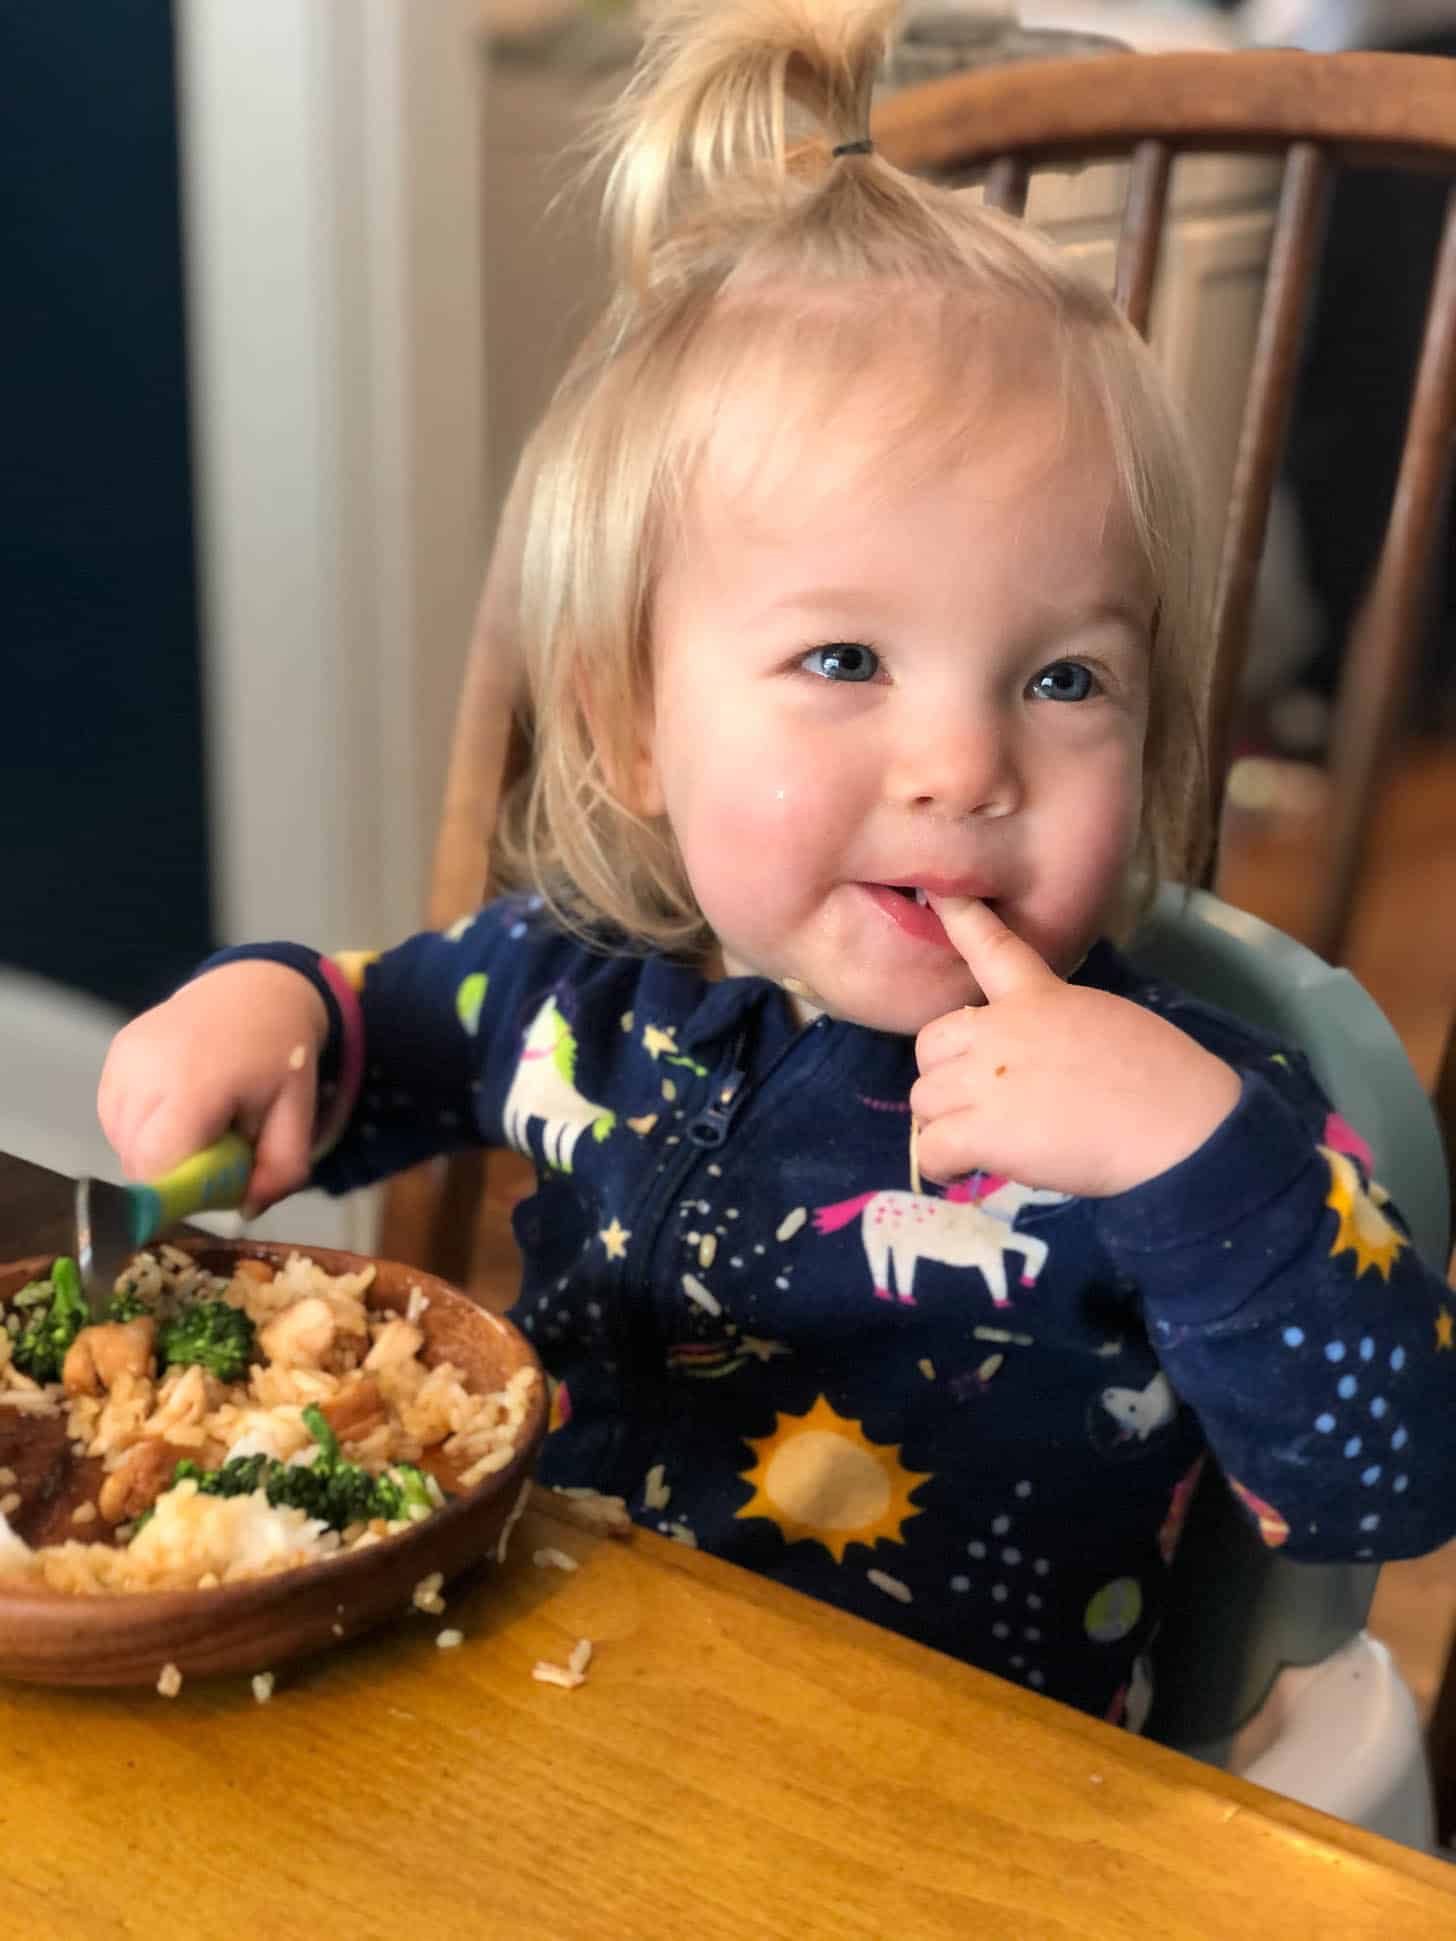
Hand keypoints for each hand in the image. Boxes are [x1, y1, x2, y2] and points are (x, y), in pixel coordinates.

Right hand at [98, 963, 329, 1214]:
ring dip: (157, 1149)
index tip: (211, 1182)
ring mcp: (124, 1059)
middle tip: (215, 1147)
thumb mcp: (298, 1114)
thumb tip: (247, 1211)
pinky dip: (143, 1126)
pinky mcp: (115, 1053)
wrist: (255, 990)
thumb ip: (281, 1169)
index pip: (156, 1165)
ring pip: (122, 1141)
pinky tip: (177, 1106)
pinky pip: (115, 1117)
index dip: (180, 1189)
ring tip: (198, 1121)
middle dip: (175, 1171)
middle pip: (137, 1160)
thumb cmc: (279, 1054)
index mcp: (195, 1085)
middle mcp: (146, 1071)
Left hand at [909, 897, 1240, 1197]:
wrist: (1178, 1126)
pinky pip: (932, 1148)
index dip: (960, 917)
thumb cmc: (1164, 1080)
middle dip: (944, 1074)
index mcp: (1040, 997)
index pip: (992, 946)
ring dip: (944, 1124)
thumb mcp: (1107, 1024)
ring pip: (923, 1100)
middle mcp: (1002, 1029)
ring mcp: (986, 1078)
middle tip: (978, 1104)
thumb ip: (1057, 1031)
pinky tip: (962, 1173)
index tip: (938, 893)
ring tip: (981, 1145)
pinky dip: (941, 1166)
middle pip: (931, 1044)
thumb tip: (1037, 1069)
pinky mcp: (982, 1130)